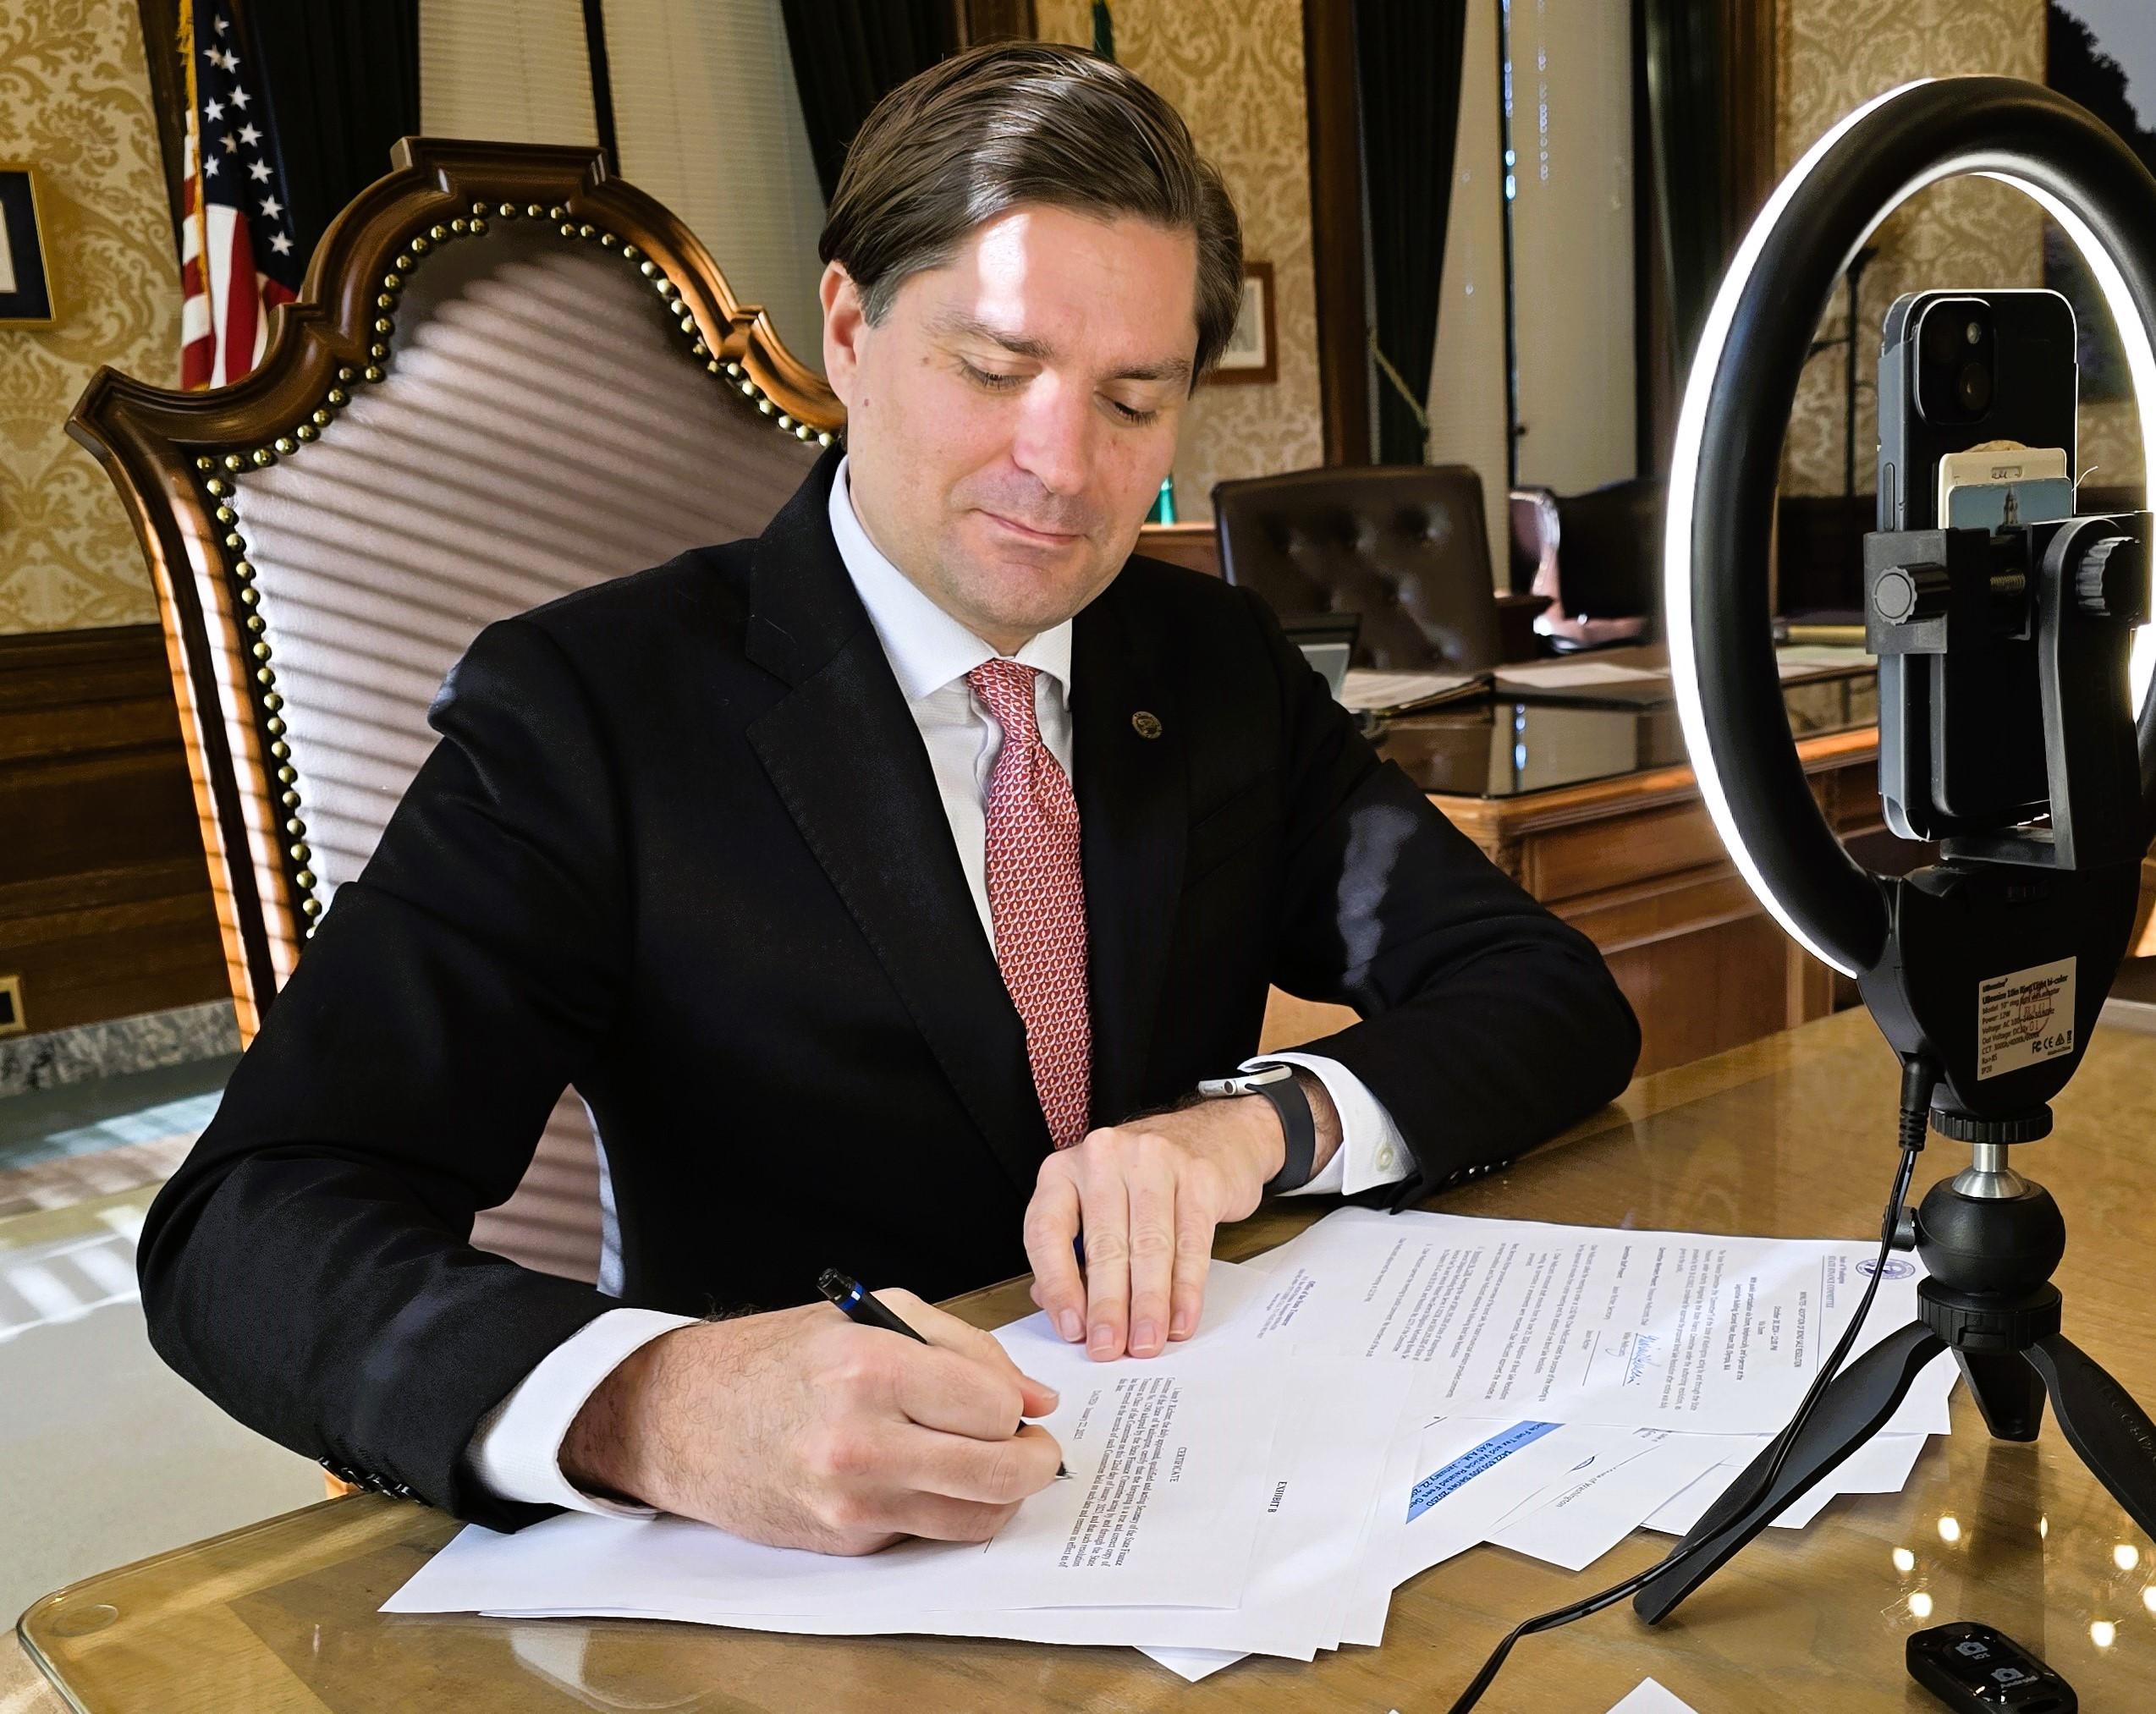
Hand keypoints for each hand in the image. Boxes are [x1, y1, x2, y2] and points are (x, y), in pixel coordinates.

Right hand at [560, 1289, 1063, 1554]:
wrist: (685, 1417)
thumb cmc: (779, 1358)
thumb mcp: (872, 1316)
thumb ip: (966, 1349)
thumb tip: (1036, 1400)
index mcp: (870, 1368)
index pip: (993, 1404)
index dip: (1014, 1403)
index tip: (1011, 1401)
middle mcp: (861, 1440)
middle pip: (999, 1471)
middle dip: (1035, 1460)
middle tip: (1036, 1447)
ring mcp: (851, 1500)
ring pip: (976, 1517)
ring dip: (1002, 1494)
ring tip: (990, 1463)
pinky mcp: (845, 1540)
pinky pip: (929, 1532)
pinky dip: (948, 1509)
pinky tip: (930, 1477)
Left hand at [1022, 1073, 1340, 1360]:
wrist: (1215, 1135)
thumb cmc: (1142, 1181)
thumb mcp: (1094, 1204)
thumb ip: (1071, 1253)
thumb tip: (1059, 1310)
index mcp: (1064, 1169)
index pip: (1047, 1231)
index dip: (1057, 1285)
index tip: (1071, 1329)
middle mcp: (1104, 1157)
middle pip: (1103, 1245)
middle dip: (1107, 1306)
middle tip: (1109, 1349)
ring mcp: (1154, 1161)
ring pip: (1148, 1247)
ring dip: (1147, 1304)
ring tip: (1145, 1343)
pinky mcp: (1199, 1176)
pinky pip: (1191, 1242)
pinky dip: (1186, 1288)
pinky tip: (1181, 1318)